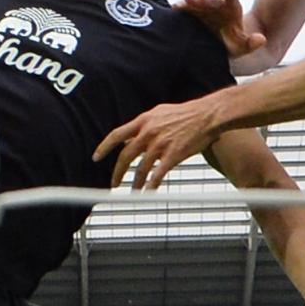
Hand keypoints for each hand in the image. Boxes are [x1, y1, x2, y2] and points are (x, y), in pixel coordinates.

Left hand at [96, 96, 223, 190]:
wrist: (208, 115)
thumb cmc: (187, 114)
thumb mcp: (160, 113)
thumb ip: (144, 125)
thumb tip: (130, 135)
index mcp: (144, 121)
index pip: (117, 135)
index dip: (104, 147)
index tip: (96, 157)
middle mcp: (149, 132)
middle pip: (126, 156)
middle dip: (117, 173)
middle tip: (113, 184)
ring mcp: (160, 144)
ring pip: (141, 168)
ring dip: (136, 183)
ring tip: (134, 192)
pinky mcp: (173, 154)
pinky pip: (158, 174)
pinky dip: (151, 185)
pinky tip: (148, 192)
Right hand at [181, 0, 264, 60]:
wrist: (219, 49)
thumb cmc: (232, 46)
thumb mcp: (242, 47)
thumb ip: (251, 43)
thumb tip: (262, 39)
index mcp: (231, 8)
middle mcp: (216, 5)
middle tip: (193, 0)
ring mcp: (203, 9)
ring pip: (196, 1)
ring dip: (189, 2)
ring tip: (181, 4)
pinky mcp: (192, 14)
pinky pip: (185, 9)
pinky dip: (180, 8)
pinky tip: (174, 10)